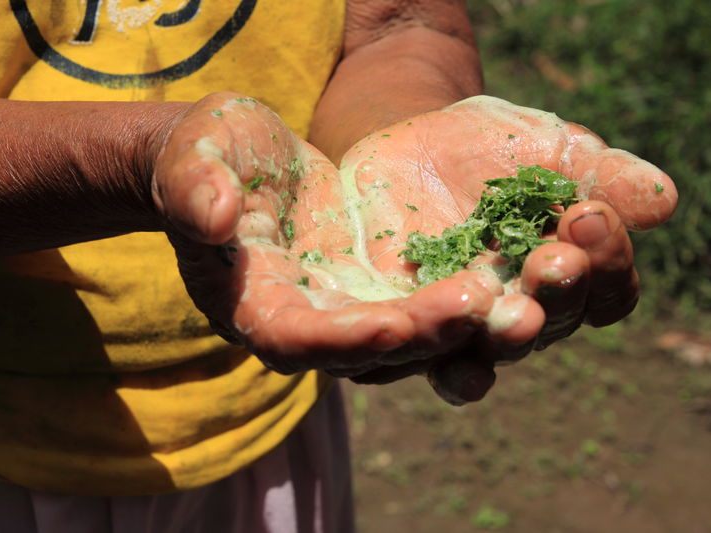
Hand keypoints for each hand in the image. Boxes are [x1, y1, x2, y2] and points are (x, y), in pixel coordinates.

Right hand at [151, 93, 517, 386]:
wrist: (241, 158)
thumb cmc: (211, 153)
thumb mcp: (196, 156)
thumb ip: (196, 187)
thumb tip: (216, 216)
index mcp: (252, 305)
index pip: (294, 340)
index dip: (341, 340)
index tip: (394, 326)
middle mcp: (305, 323)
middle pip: (366, 349)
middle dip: (422, 334)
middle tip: (480, 306)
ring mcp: (347, 308)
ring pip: (409, 337)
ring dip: (460, 328)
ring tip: (514, 299)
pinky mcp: (381, 286)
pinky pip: (427, 301)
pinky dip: (468, 296)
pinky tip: (514, 275)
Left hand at [331, 95, 676, 401]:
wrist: (411, 146)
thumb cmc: (494, 148)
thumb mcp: (547, 148)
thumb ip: (601, 174)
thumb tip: (662, 201)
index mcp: (567, 279)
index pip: (603, 290)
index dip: (604, 261)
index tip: (588, 216)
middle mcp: (519, 315)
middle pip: (547, 327)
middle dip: (552, 296)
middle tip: (551, 262)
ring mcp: (460, 329)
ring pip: (482, 353)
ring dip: (494, 334)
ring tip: (492, 303)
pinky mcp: (402, 327)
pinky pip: (409, 357)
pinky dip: (416, 353)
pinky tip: (414, 339)